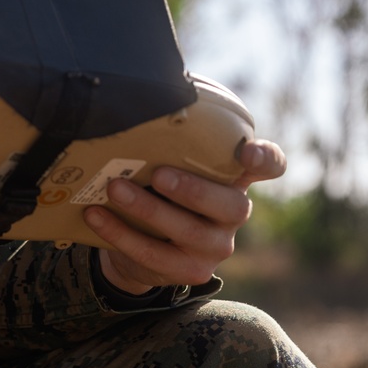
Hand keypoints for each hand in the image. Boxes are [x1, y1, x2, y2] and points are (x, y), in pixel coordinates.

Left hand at [82, 138, 285, 297]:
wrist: (142, 242)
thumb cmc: (160, 187)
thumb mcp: (172, 162)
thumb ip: (173, 141)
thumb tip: (140, 96)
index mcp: (236, 178)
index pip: (271, 165)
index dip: (265, 158)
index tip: (248, 152)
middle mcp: (235, 213)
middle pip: (231, 206)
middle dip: (192, 190)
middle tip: (157, 174)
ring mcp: (217, 246)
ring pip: (188, 231)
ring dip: (147, 210)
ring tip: (114, 189)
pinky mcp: (192, 271)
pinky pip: (155, 255)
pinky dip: (121, 233)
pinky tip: (95, 215)